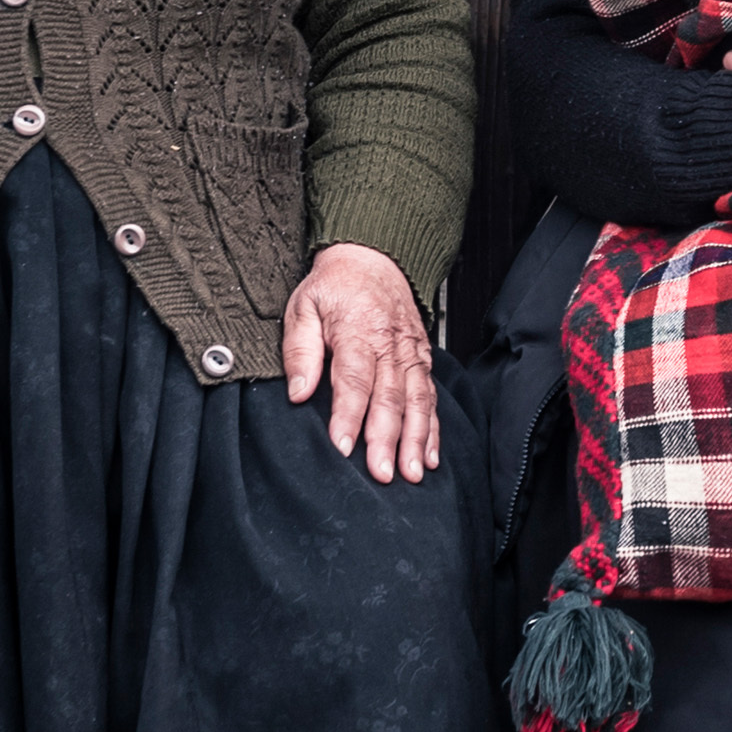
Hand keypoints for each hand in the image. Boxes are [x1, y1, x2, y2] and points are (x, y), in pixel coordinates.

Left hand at [283, 242, 442, 486]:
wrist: (373, 257)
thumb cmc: (334, 286)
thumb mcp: (303, 307)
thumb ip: (299, 351)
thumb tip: (298, 393)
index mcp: (358, 330)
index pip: (354, 379)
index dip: (348, 415)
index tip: (343, 446)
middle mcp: (390, 344)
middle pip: (389, 397)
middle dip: (386, 439)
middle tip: (382, 473)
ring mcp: (411, 353)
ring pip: (417, 401)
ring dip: (416, 440)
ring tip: (412, 473)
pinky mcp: (423, 359)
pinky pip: (431, 397)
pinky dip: (433, 429)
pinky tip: (431, 456)